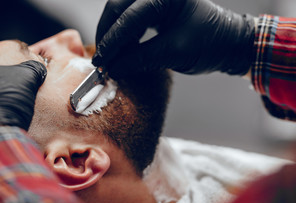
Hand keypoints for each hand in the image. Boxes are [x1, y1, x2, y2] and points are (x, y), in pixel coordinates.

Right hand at [92, 0, 254, 77]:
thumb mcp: (174, 53)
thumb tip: (113, 68)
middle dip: (108, 33)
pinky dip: (123, 35)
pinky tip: (121, 50)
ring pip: (122, 12)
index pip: (130, 16)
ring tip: (108, 57)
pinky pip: (131, 18)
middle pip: (119, 7)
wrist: (229, 44)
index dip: (113, 40)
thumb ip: (140, 59)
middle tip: (100, 58)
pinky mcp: (156, 8)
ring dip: (113, 34)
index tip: (101, 60)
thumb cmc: (210, 45)